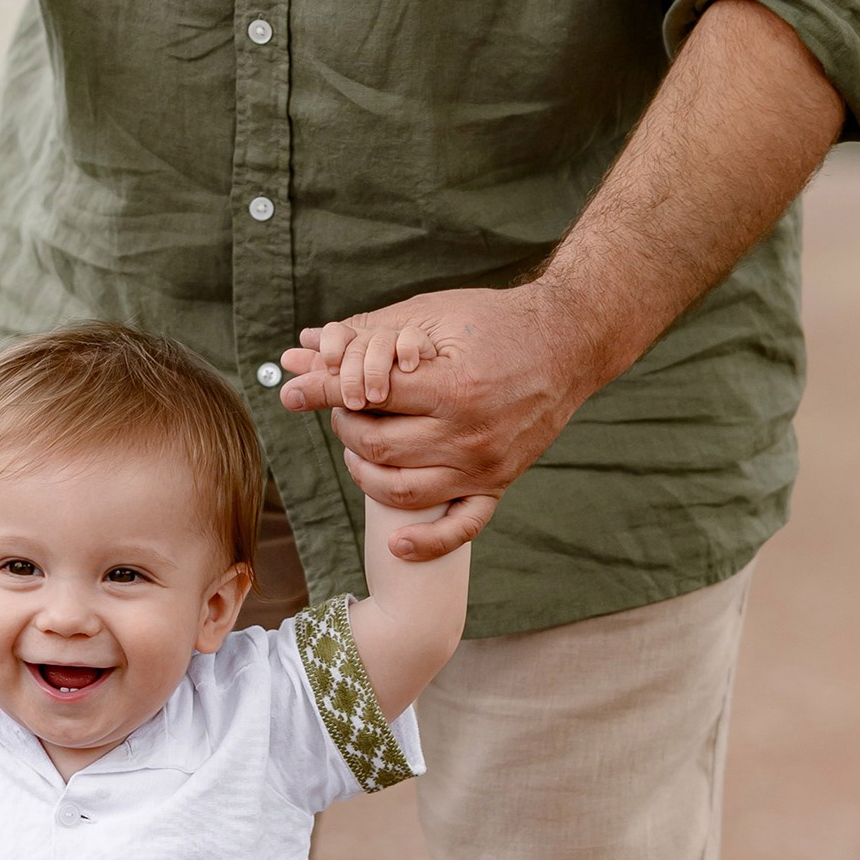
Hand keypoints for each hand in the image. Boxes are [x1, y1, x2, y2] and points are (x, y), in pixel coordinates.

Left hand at [278, 282, 591, 559]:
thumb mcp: (435, 314)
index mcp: (452, 387)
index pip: (365, 397)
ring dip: (365, 473)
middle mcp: (468, 434)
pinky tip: (397, 545)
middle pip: (377, 447)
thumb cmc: (497, 319)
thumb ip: (374, 332)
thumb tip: (308, 343)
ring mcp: (485, 465)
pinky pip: (460, 527)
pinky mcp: (499, 483)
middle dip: (345, 426)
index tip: (291, 391)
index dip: (321, 391)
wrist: (568, 341)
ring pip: (402, 491)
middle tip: (342, 409)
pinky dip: (426, 543)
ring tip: (358, 449)